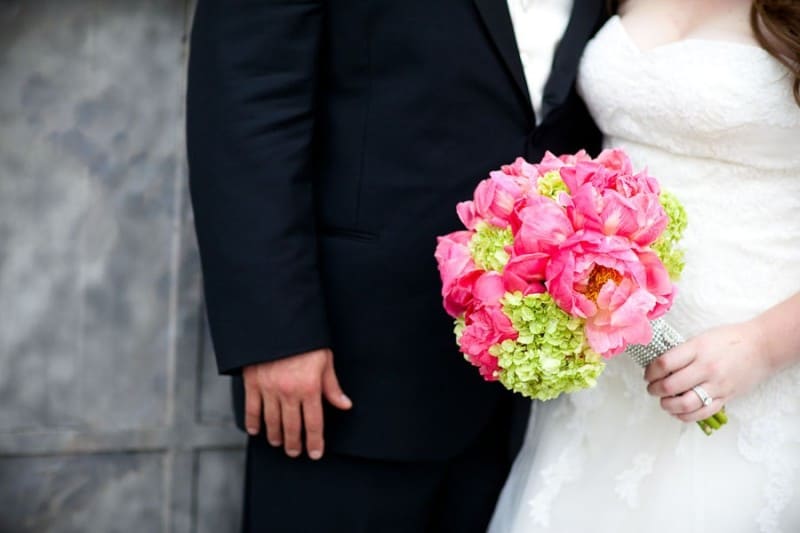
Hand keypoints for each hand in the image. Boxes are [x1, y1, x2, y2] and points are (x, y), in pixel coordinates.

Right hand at [242, 349, 351, 459]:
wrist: (277, 322)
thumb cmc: (305, 341)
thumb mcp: (325, 360)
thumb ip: (332, 386)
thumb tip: (344, 405)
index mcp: (310, 388)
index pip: (314, 423)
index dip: (315, 441)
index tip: (315, 453)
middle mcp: (289, 393)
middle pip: (292, 427)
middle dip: (294, 444)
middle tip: (295, 452)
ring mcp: (269, 389)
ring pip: (272, 422)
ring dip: (276, 436)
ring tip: (279, 443)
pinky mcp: (253, 383)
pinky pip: (252, 409)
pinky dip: (253, 423)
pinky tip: (256, 431)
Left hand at [643, 321, 769, 421]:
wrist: (762, 346)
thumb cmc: (729, 339)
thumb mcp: (701, 338)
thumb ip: (682, 352)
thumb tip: (659, 366)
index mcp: (697, 349)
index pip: (664, 364)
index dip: (650, 372)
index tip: (648, 375)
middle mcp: (706, 368)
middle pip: (670, 386)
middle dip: (654, 390)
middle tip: (651, 389)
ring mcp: (717, 385)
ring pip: (684, 404)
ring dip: (667, 406)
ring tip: (663, 402)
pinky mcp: (726, 397)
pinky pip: (702, 412)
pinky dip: (686, 416)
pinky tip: (678, 412)